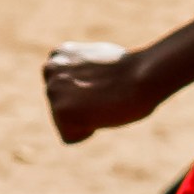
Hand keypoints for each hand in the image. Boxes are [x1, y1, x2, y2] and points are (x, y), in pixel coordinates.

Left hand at [43, 39, 164, 148]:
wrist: (143, 77)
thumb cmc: (132, 71)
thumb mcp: (100, 60)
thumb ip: (81, 71)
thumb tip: (79, 86)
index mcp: (60, 55)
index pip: (63, 92)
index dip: (87, 94)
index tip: (103, 83)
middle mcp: (50, 69)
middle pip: (61, 107)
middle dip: (82, 107)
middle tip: (105, 93)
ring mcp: (53, 90)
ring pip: (64, 122)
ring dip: (84, 118)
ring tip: (103, 101)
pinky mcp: (60, 110)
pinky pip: (70, 137)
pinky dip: (87, 132)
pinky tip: (101, 113)